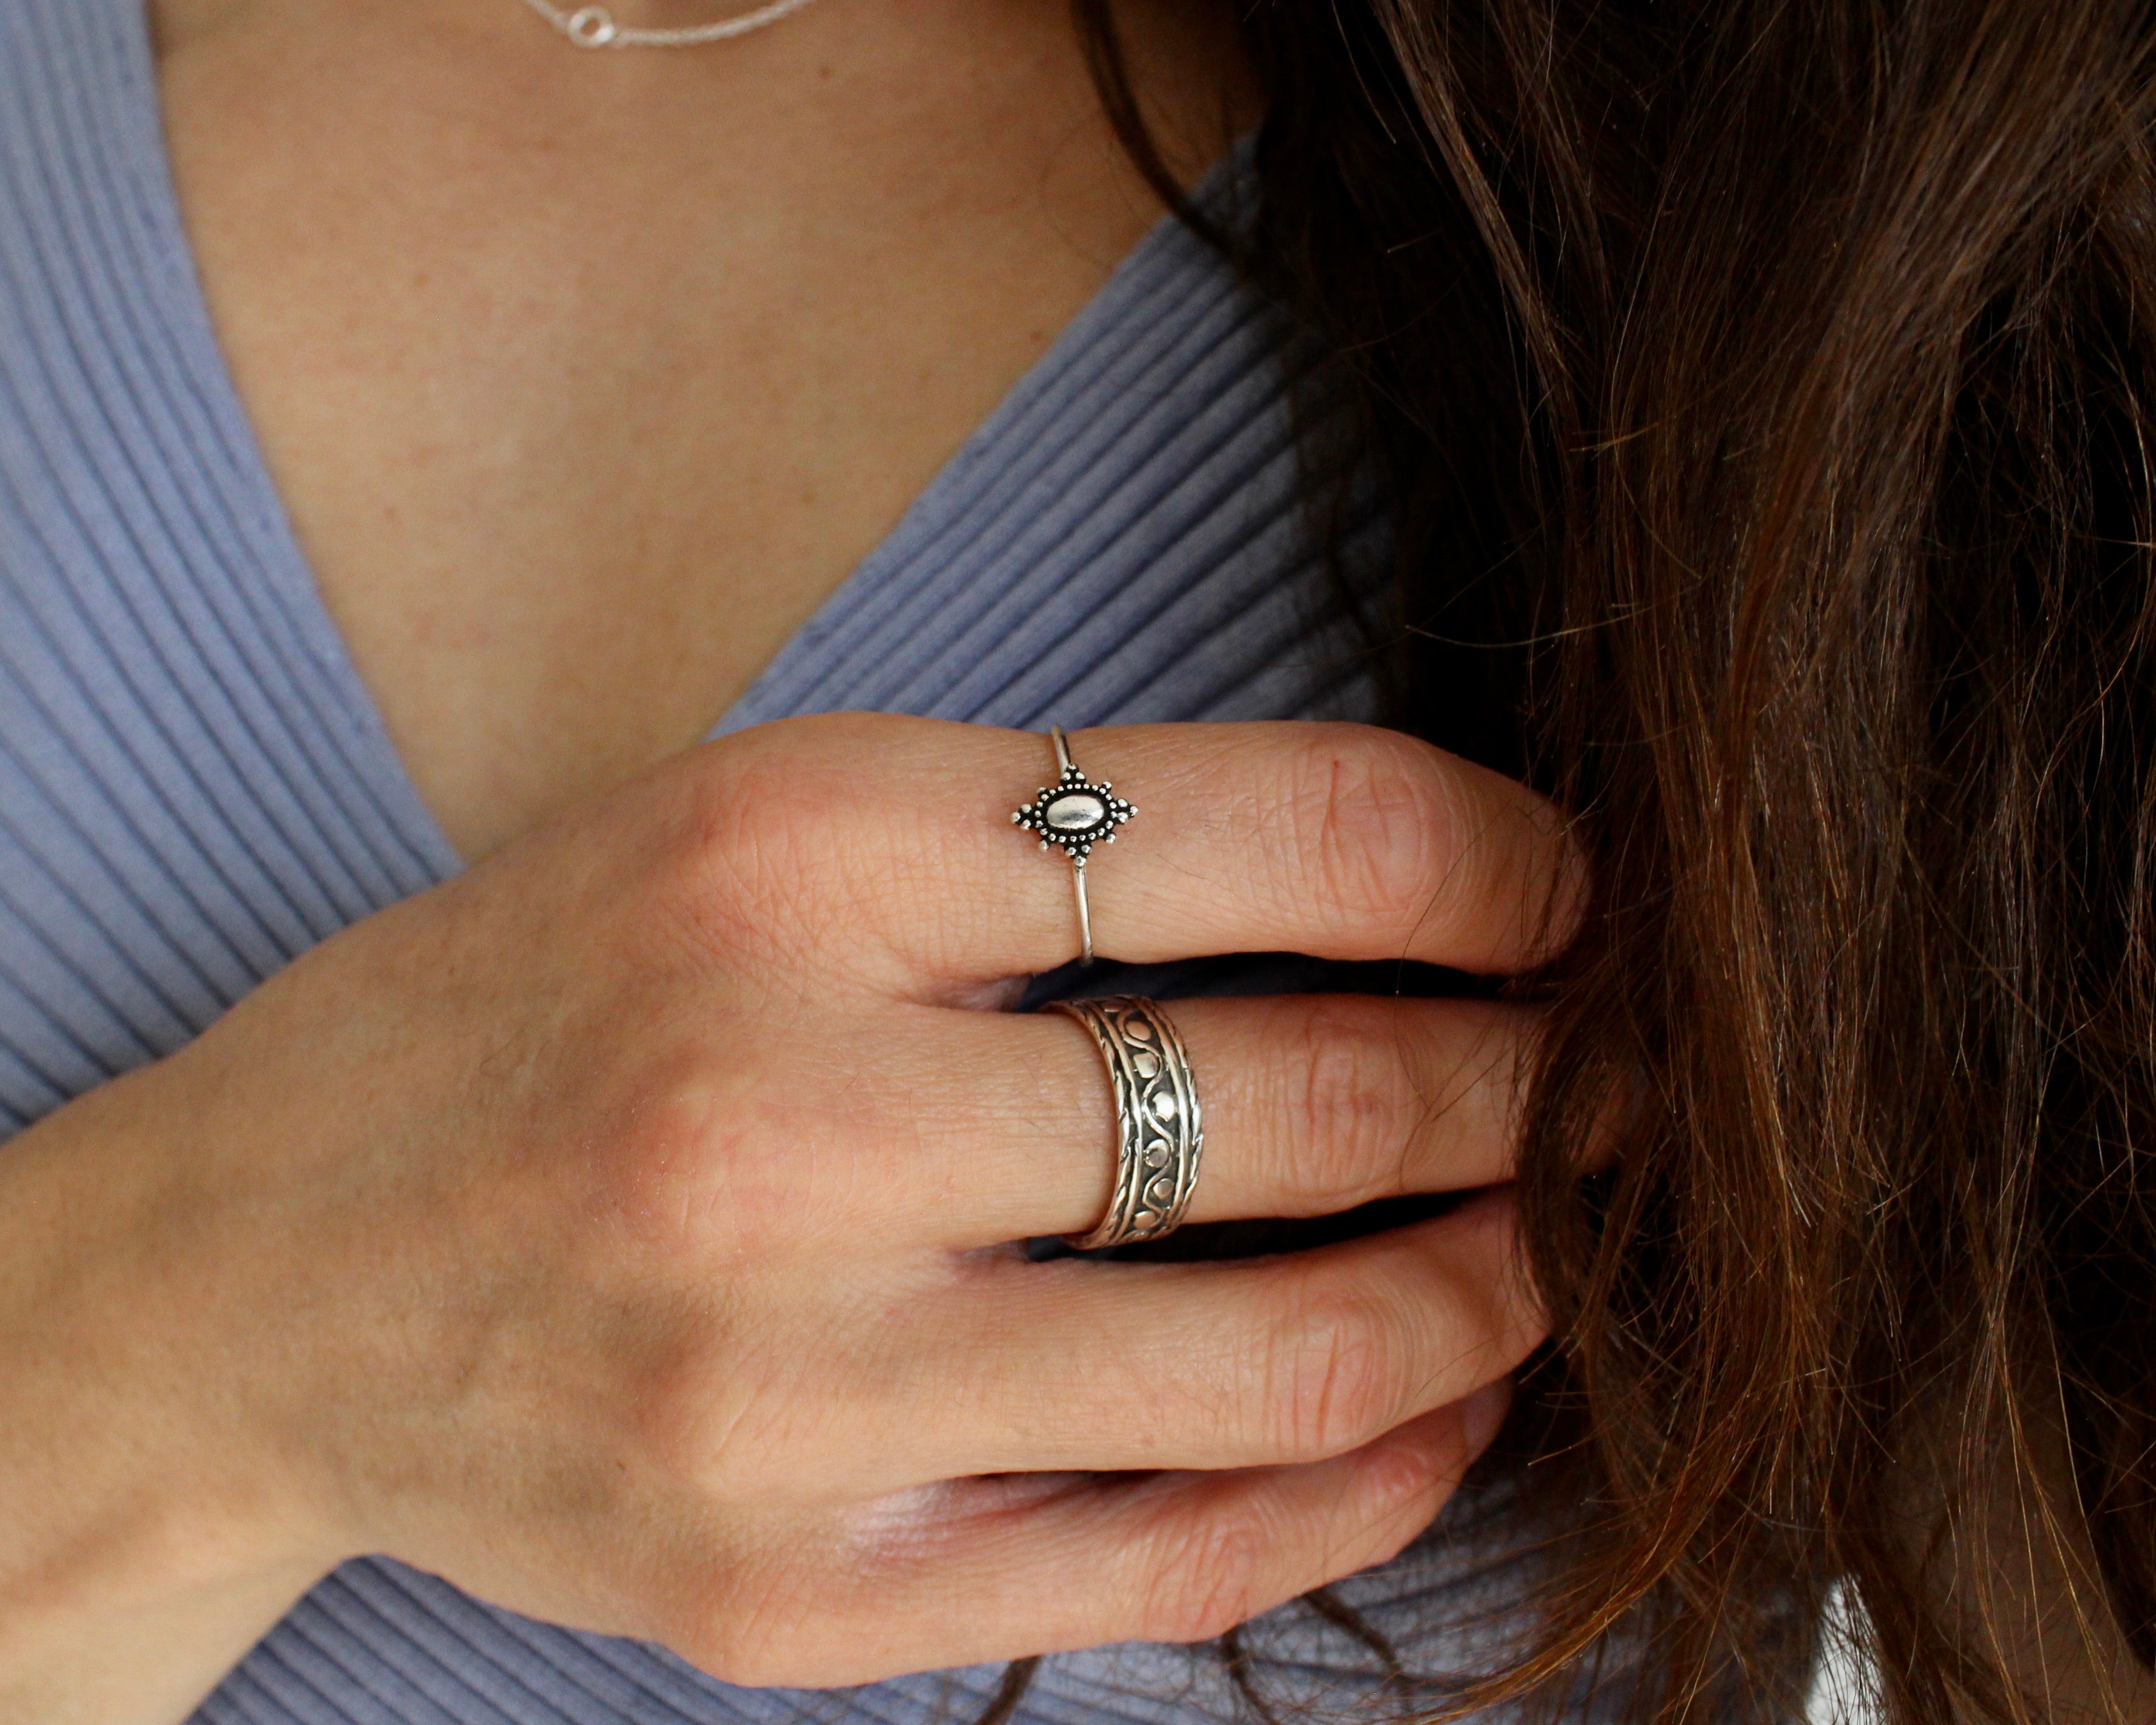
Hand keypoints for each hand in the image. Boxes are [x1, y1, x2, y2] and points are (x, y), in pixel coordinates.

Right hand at [0, 717, 1574, 1692]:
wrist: (264, 1270)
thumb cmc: (545, 1008)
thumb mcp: (762, 830)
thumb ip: (1052, 847)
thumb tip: (1399, 897)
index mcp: (790, 862)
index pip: (1268, 835)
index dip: (1490, 862)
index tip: (1566, 890)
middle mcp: (784, 1117)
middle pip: (1306, 1098)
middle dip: (1533, 1078)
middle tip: (1604, 1068)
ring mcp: (791, 1389)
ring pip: (1297, 1354)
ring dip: (1498, 1285)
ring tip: (1554, 1233)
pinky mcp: (799, 1589)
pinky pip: (1190, 1555)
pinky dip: (1373, 1472)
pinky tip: (1435, 1397)